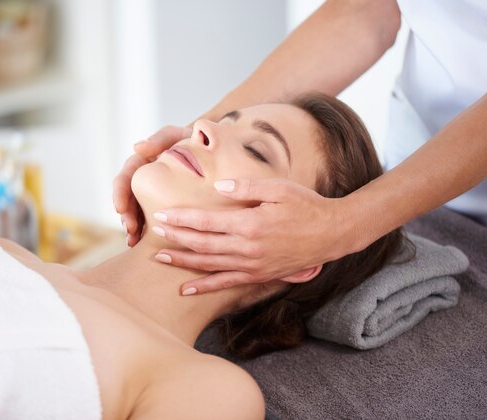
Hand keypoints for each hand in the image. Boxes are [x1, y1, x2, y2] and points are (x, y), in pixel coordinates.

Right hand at [113, 125, 191, 245]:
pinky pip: (153, 218)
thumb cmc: (196, 140)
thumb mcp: (179, 136)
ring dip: (133, 226)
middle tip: (129, 229)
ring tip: (133, 241)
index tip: (119, 208)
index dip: (120, 192)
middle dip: (126, 215)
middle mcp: (145, 177)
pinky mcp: (164, 204)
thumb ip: (160, 138)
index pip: (126, 176)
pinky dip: (147, 231)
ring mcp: (153, 192)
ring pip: (138, 210)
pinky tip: (144, 244)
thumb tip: (136, 147)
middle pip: (129, 197)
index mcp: (144, 161)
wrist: (215, 150)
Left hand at [152, 178, 350, 294]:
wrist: (332, 234)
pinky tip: (186, 288)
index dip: (182, 218)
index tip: (163, 214)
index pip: (207, 221)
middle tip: (154, 232)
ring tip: (160, 258)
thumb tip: (219, 185)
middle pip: (202, 244)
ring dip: (183, 262)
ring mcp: (252, 265)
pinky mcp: (258, 275)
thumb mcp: (280, 189)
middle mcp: (248, 248)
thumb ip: (247, 186)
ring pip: (209, 265)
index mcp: (250, 223)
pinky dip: (204, 287)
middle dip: (176, 238)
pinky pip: (226, 284)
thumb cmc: (306, 206)